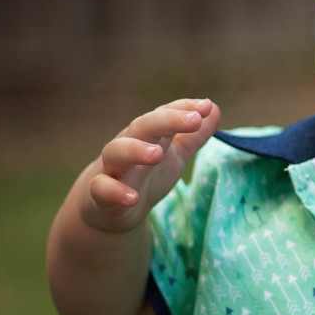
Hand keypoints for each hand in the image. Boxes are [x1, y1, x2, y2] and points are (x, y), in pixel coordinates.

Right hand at [83, 98, 219, 232]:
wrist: (109, 208)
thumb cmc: (145, 174)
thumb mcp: (175, 156)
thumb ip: (194, 137)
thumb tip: (214, 108)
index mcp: (149, 135)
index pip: (165, 114)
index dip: (184, 108)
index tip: (206, 107)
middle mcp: (128, 145)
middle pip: (143, 125)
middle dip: (168, 120)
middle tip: (194, 120)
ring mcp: (112, 168)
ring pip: (116, 151)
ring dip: (135, 150)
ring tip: (157, 154)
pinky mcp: (99, 193)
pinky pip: (102, 189)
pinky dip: (115, 192)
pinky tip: (132, 198)